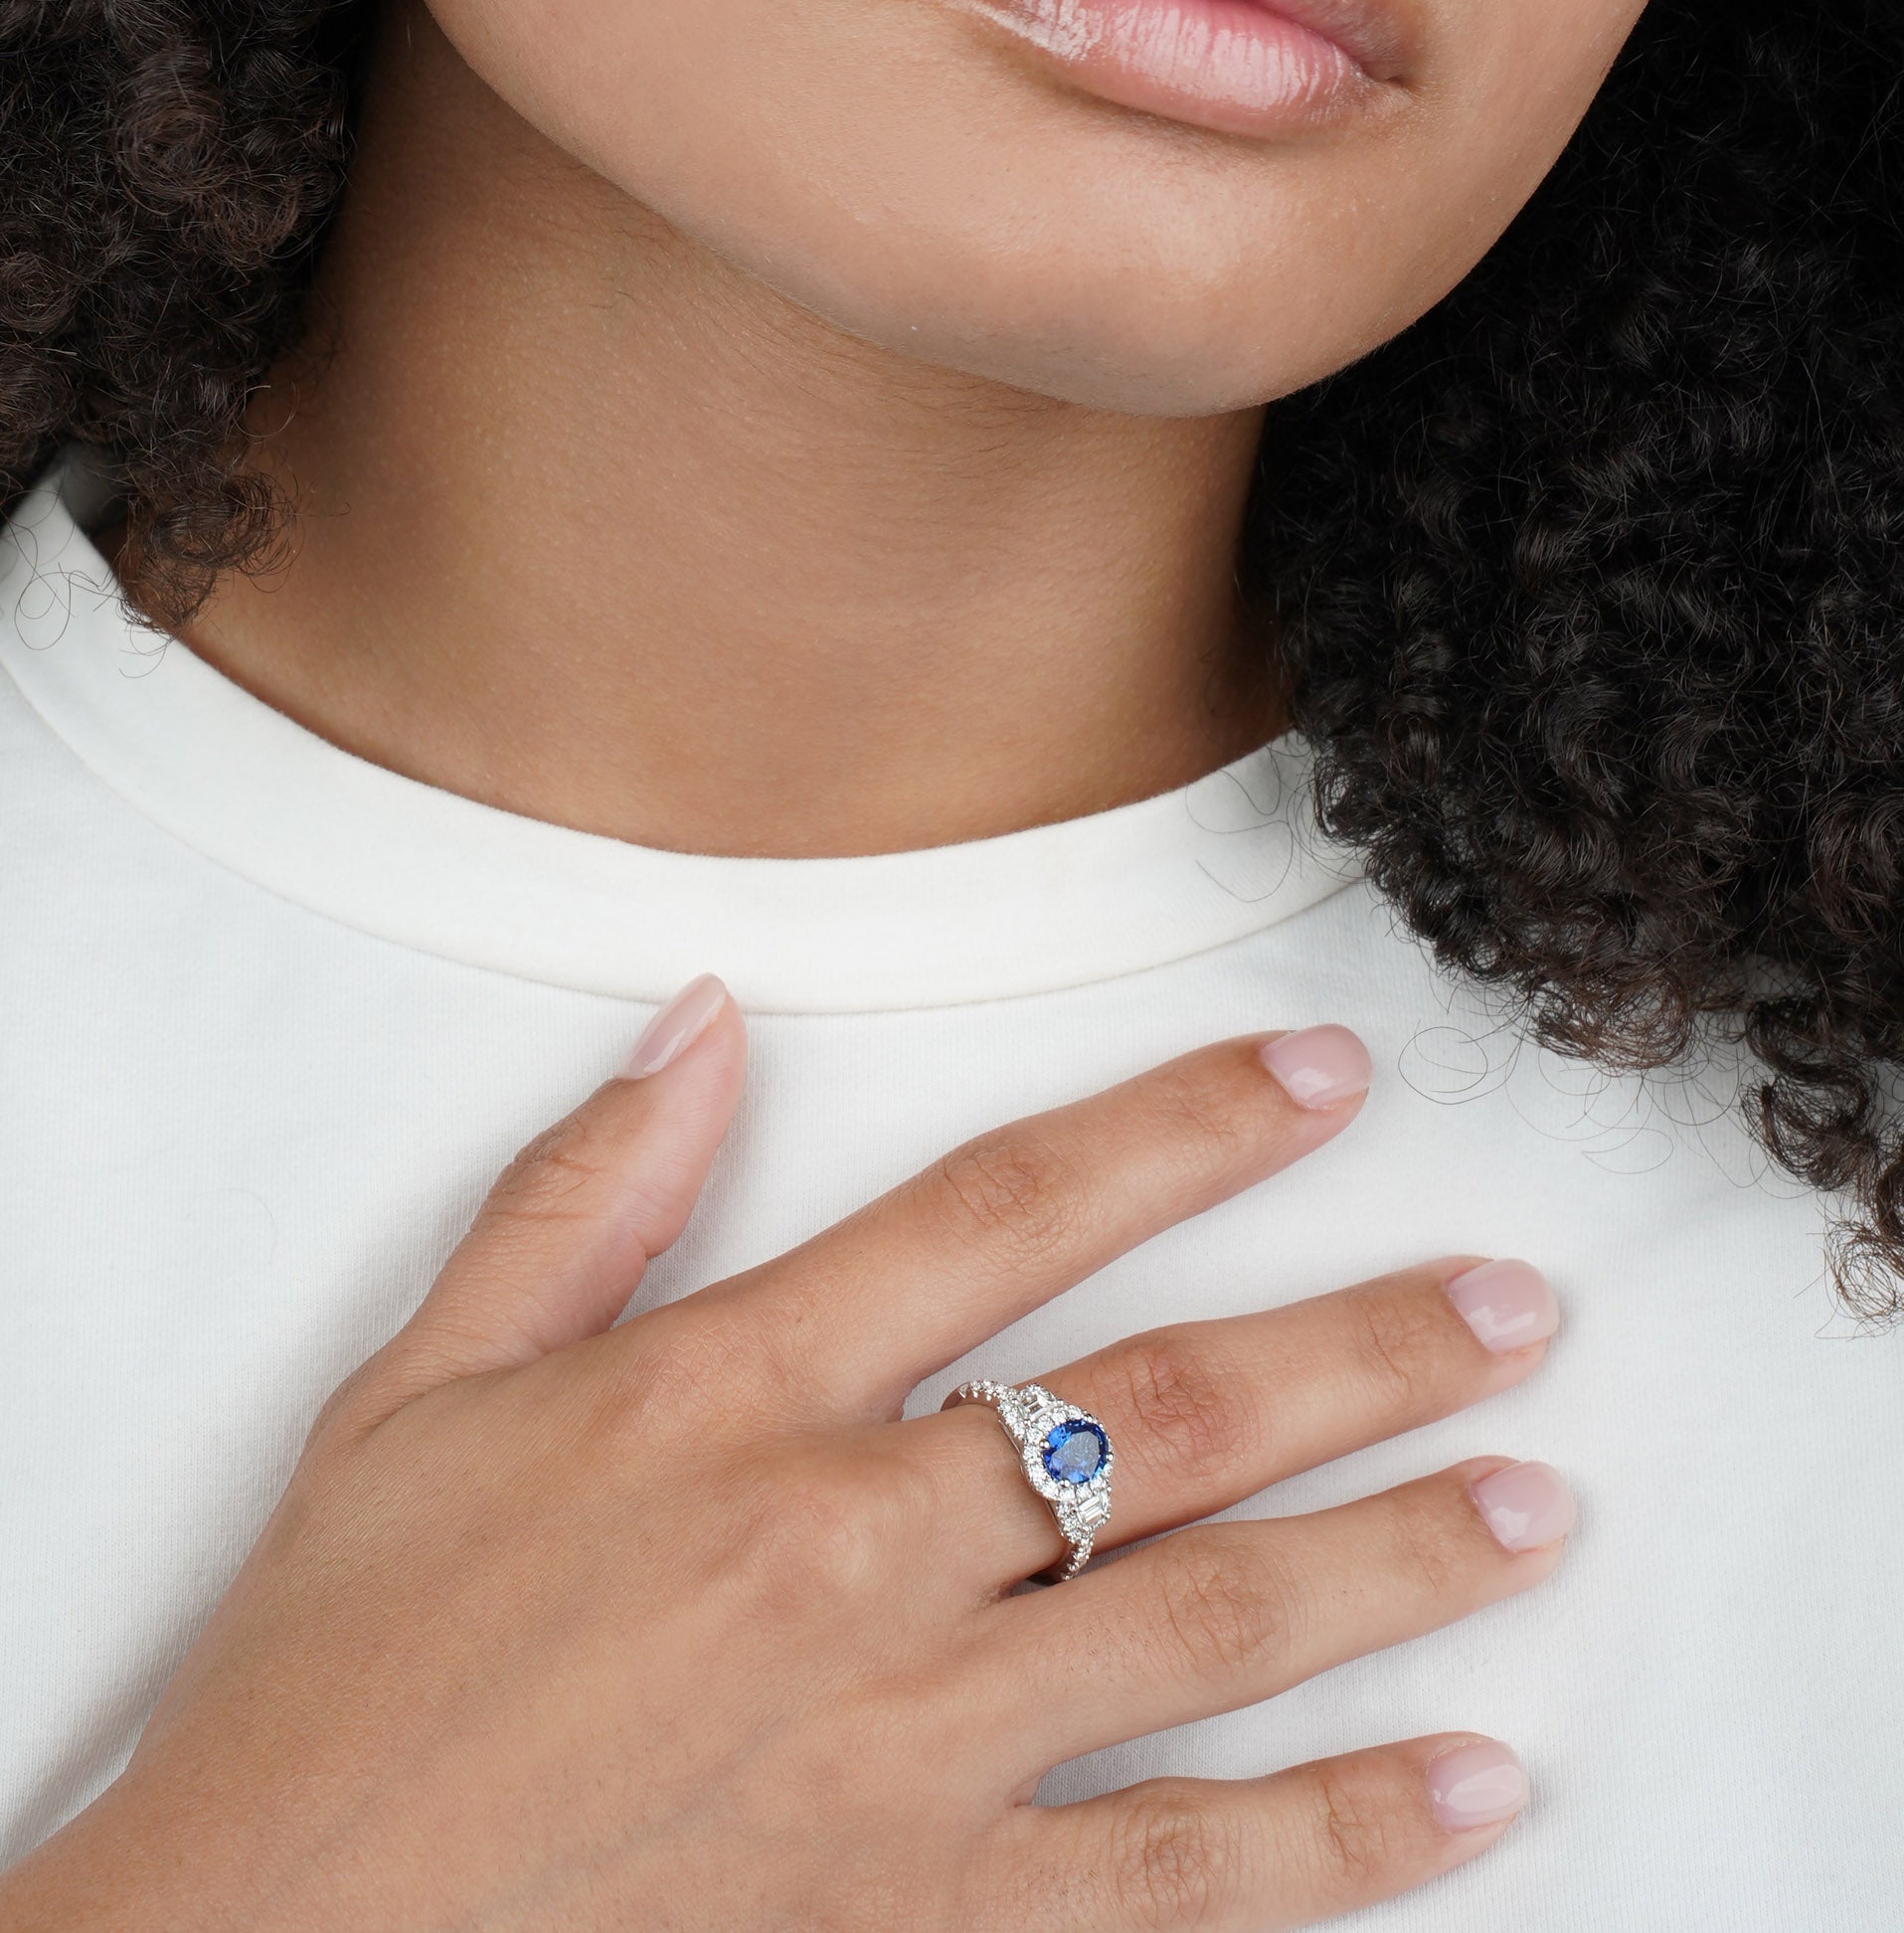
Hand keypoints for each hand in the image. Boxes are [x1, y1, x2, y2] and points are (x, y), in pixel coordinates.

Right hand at [1, 982, 1568, 1931]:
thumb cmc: (336, 1674)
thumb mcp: (419, 1392)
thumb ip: (579, 1197)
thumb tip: (702, 1024)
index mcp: (724, 1395)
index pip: (1011, 1211)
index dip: (1187, 1127)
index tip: (1323, 1080)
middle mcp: (841, 1547)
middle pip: (1164, 1412)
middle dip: (1367, 1347)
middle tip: (1515, 1306)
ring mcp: (896, 1747)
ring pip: (1210, 1624)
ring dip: (1397, 1555)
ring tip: (1536, 1499)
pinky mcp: (912, 1922)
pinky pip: (1175, 1886)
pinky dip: (1338, 1839)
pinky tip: (1466, 1788)